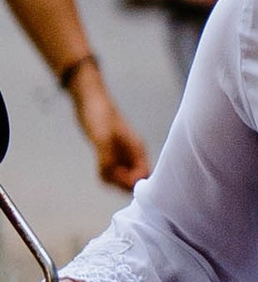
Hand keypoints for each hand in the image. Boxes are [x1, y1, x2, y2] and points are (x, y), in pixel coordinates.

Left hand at [71, 69, 147, 191]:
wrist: (89, 99)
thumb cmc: (98, 114)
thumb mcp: (101, 137)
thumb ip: (107, 157)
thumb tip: (110, 174)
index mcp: (137, 149)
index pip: (142, 175)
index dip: (131, 181)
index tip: (115, 177)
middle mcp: (133, 154)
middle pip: (134, 179)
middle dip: (121, 182)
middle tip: (106, 172)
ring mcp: (124, 154)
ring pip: (124, 177)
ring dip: (113, 178)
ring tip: (101, 167)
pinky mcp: (113, 153)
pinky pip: (114, 171)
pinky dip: (107, 173)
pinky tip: (100, 165)